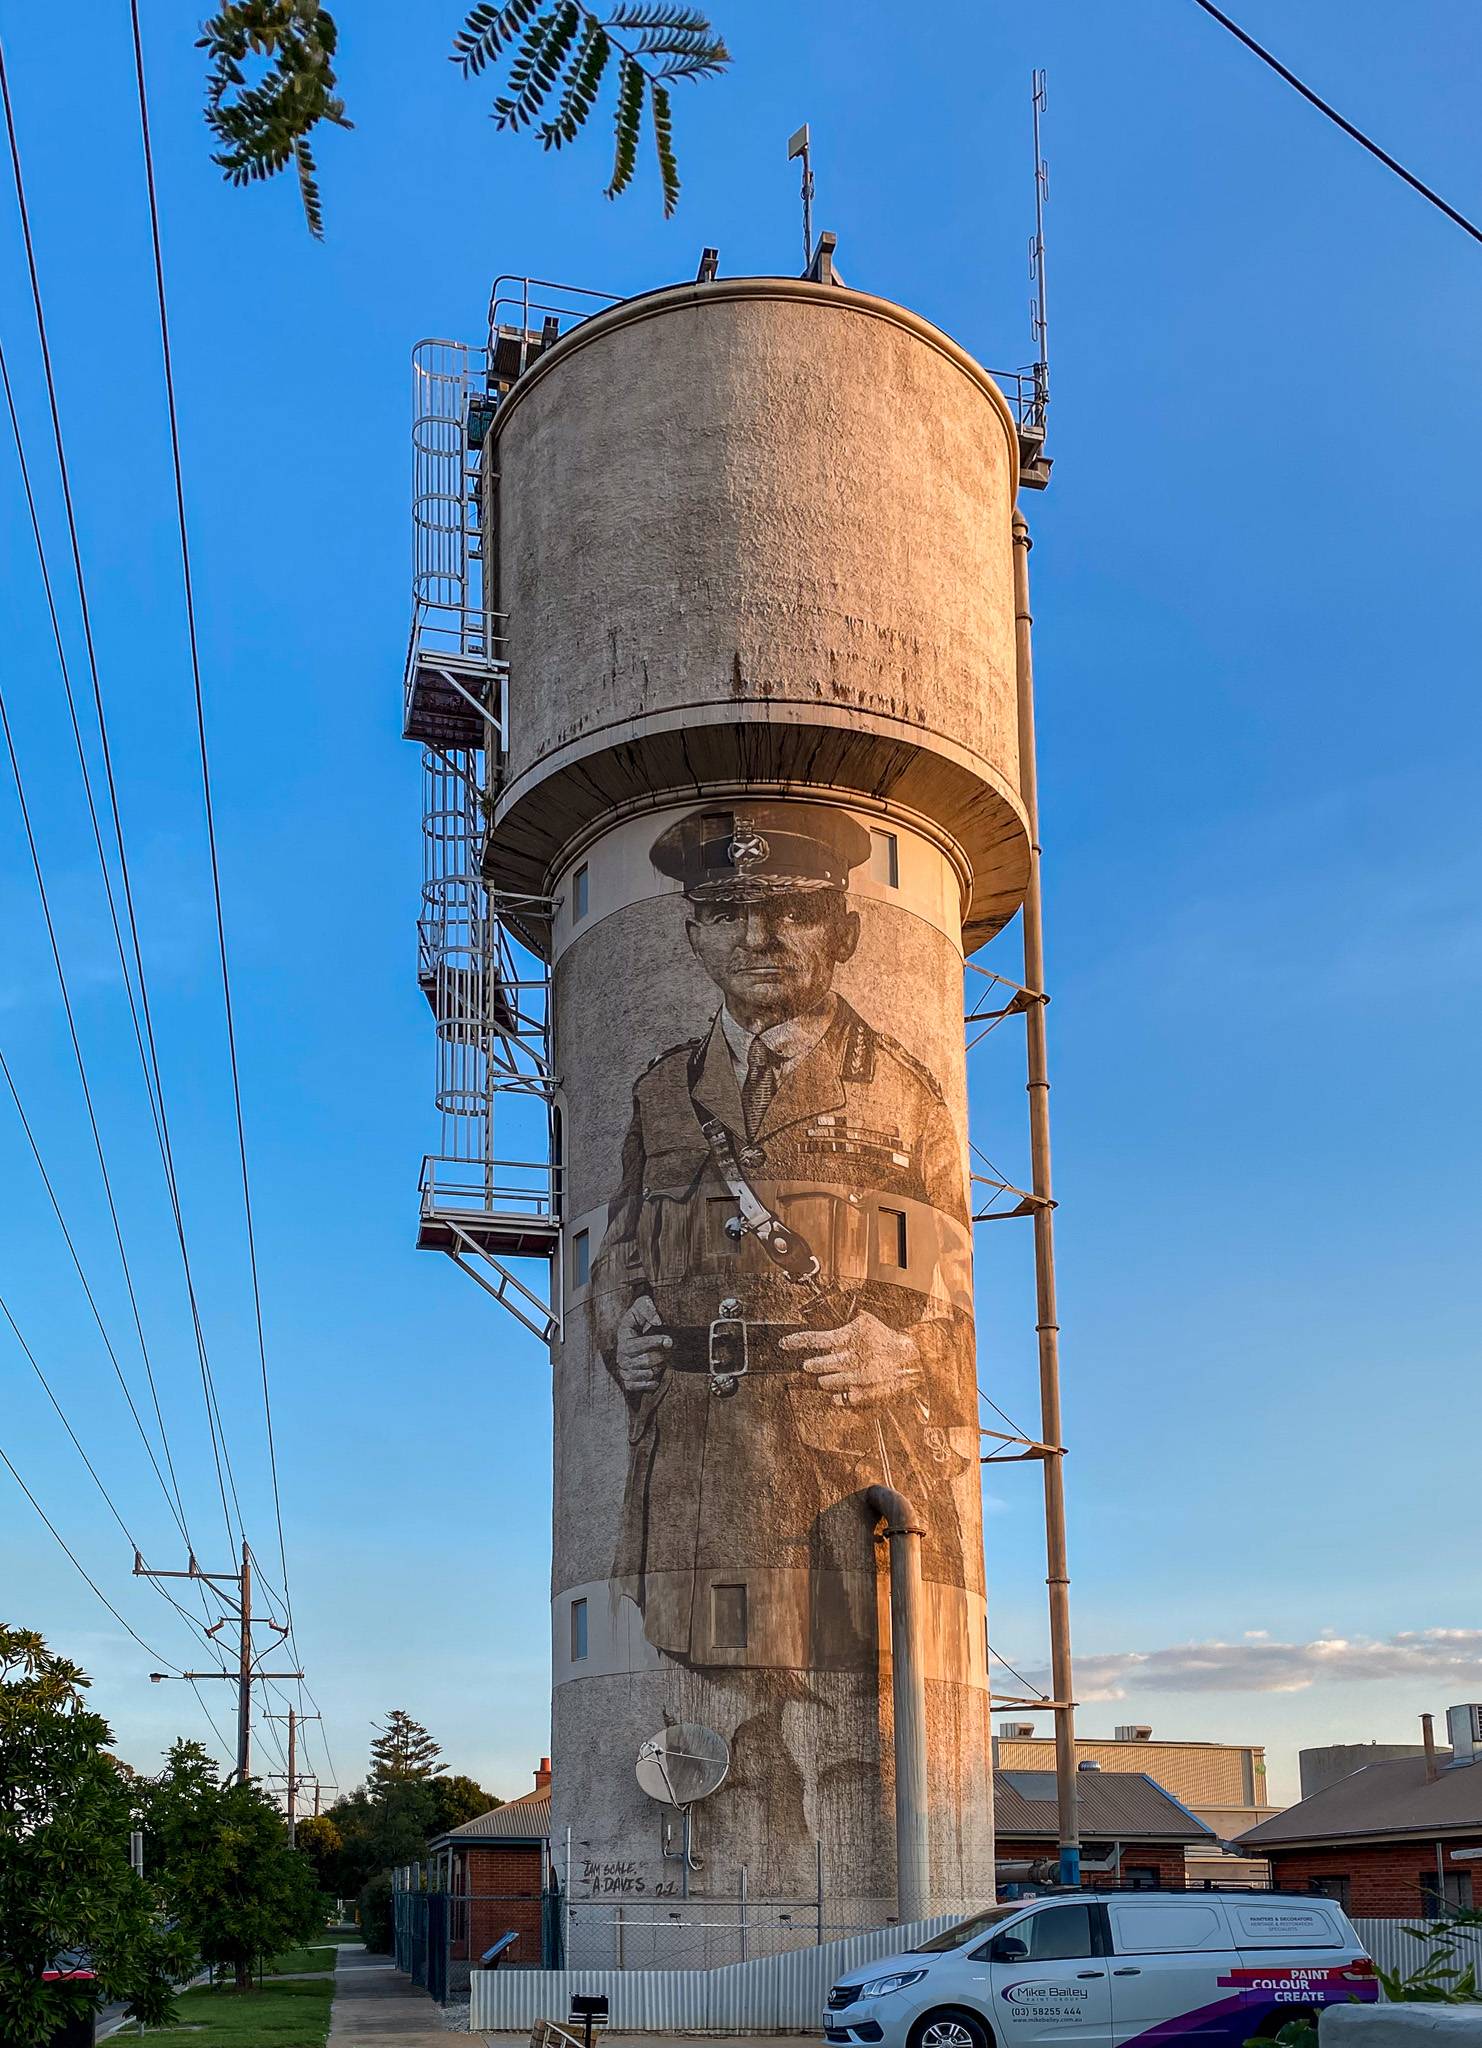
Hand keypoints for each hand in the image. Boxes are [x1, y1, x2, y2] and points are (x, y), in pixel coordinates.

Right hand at [614, 1294, 670, 1394]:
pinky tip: (657, 1375)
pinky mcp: (628, 1382)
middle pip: (644, 1361)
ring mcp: (624, 1369)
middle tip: (668, 1352)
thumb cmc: (643, 1317)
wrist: (641, 1333)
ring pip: (645, 1374)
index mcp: (623, 1337)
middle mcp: (621, 1355)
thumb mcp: (643, 1305)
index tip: (669, 1340)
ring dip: (658, 1369)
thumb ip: (648, 1308)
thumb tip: (658, 1321)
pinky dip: (650, 1383)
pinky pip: (639, 1387)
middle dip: (659, 1357)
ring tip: (662, 1362)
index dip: (654, 1343)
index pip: (637, 1345)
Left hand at [780, 1311, 920, 1408]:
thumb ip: (846, 1320)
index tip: (784, 1344)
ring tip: (829, 1374)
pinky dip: (837, 1394)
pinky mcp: (863, 1394)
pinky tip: (840, 1388)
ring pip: (826, 1382)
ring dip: (824, 1378)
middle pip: (817, 1364)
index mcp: (851, 1338)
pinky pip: (839, 1398)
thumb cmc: (888, 1340)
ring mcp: (857, 1378)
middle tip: (811, 1364)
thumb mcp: (867, 1321)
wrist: (912, 1361)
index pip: (816, 1340)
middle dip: (812, 1364)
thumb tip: (827, 1317)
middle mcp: (852, 1358)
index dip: (797, 1342)